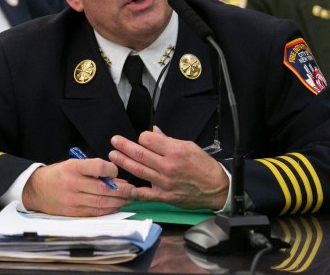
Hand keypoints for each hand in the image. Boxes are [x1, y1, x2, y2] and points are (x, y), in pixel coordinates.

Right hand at [21, 158, 134, 215]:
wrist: (36, 189)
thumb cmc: (59, 174)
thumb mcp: (72, 164)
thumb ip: (92, 169)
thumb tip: (115, 177)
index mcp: (73, 168)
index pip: (97, 167)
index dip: (111, 169)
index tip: (116, 171)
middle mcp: (72, 184)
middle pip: (103, 189)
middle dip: (122, 190)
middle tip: (133, 191)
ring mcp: (72, 200)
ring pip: (101, 203)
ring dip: (118, 202)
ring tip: (128, 199)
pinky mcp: (73, 213)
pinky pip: (95, 213)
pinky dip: (108, 210)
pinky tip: (116, 207)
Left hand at [109, 126, 228, 209]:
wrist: (216, 188)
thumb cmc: (204, 166)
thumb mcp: (189, 146)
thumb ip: (168, 140)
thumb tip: (153, 132)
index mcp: (175, 151)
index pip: (149, 140)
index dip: (142, 137)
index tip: (142, 138)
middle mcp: (168, 166)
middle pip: (140, 154)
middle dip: (124, 146)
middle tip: (114, 141)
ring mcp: (164, 183)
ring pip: (138, 171)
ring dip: (123, 162)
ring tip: (113, 155)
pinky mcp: (164, 196)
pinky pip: (145, 194)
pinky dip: (133, 191)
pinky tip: (122, 186)